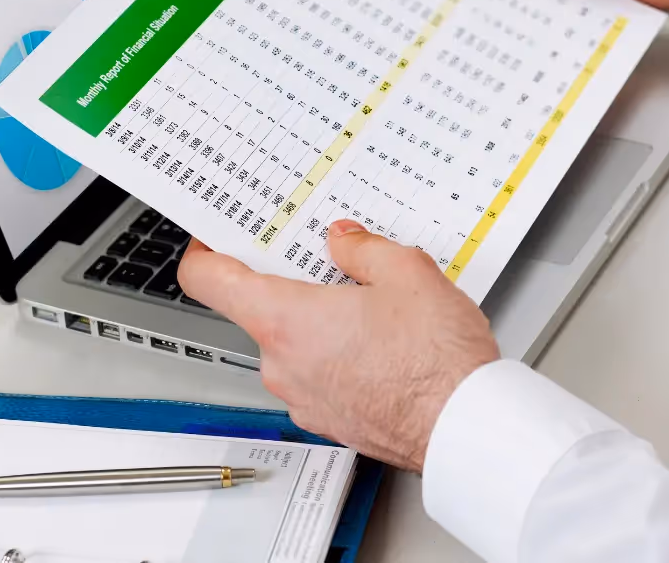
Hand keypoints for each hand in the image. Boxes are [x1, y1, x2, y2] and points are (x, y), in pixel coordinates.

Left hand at [177, 220, 499, 471]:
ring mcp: (302, 398)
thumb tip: (343, 241)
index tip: (216, 239)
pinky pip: (317, 376)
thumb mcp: (407, 273)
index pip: (208, 281)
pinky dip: (338, 357)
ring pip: (294, 345)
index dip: (204, 252)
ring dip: (321, 323)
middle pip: (259, 310)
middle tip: (333, 265)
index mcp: (285, 320)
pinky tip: (383, 346)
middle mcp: (282, 364)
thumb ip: (363, 248)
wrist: (463, 428)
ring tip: (375, 309)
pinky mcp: (328, 420)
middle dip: (295, 285)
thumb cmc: (436, 362)